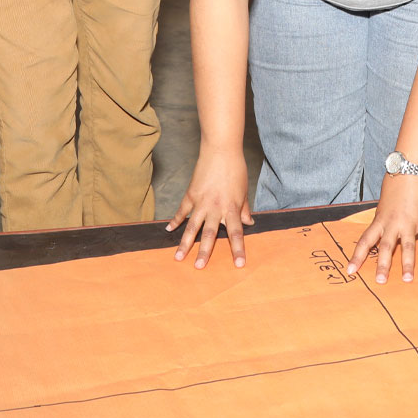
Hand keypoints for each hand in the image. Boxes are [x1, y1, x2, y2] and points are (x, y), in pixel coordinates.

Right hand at [167, 151, 255, 268]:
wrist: (221, 150)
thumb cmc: (236, 168)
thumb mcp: (244, 190)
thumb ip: (245, 209)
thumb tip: (249, 223)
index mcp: (232, 208)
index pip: (236, 233)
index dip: (238, 250)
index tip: (239, 264)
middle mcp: (216, 207)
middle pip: (210, 234)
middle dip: (204, 252)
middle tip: (199, 268)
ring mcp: (201, 201)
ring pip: (192, 226)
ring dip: (185, 243)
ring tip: (178, 257)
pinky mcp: (191, 194)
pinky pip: (182, 210)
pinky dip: (175, 220)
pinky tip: (168, 229)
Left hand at [345, 174, 417, 282]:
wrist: (409, 171)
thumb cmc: (394, 186)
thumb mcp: (383, 206)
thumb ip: (383, 222)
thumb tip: (380, 235)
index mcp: (379, 220)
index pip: (365, 241)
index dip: (357, 257)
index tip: (350, 271)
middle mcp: (392, 223)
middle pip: (385, 247)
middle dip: (382, 265)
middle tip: (380, 281)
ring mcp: (408, 223)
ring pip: (407, 246)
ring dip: (408, 264)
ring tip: (408, 279)